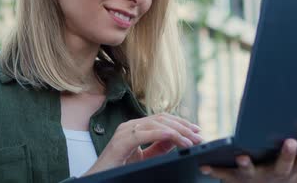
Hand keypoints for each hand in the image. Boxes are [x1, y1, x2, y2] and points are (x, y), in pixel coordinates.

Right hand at [83, 113, 202, 175]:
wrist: (98, 179)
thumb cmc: (119, 169)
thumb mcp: (144, 158)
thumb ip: (158, 148)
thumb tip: (176, 140)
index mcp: (136, 128)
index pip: (163, 119)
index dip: (181, 123)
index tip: (197, 131)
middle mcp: (130, 126)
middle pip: (162, 119)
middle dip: (183, 127)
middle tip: (199, 136)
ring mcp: (124, 132)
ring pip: (156, 124)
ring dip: (176, 132)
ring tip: (190, 141)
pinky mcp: (120, 142)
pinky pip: (143, 133)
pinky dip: (159, 134)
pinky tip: (172, 137)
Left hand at [199, 122, 296, 182]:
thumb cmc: (285, 180)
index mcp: (295, 174)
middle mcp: (277, 177)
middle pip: (283, 166)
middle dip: (287, 155)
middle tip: (290, 141)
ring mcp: (257, 180)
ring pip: (253, 173)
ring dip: (247, 166)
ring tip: (242, 157)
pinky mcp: (237, 181)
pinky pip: (224, 176)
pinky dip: (214, 171)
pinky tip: (203, 166)